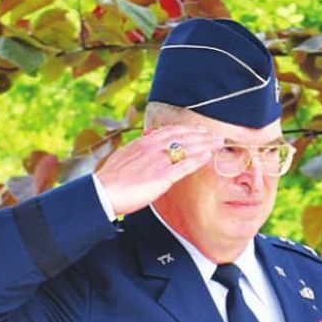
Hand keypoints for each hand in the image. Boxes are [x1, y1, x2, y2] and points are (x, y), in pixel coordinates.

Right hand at [95, 126, 215, 216]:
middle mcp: (152, 147)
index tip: (199, 129)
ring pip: (187, 148)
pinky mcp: (161, 177)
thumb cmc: (111, 179)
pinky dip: (198, 160)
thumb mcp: (124, 156)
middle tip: (216, 135)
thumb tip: (145, 140)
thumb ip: (138, 149)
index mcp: (143, 142)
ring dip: (205, 144)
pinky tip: (209, 157)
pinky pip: (185, 166)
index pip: (169, 131)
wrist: (103, 191)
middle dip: (201, 135)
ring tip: (219, 143)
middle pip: (182, 136)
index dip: (187, 129)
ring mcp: (158, 161)